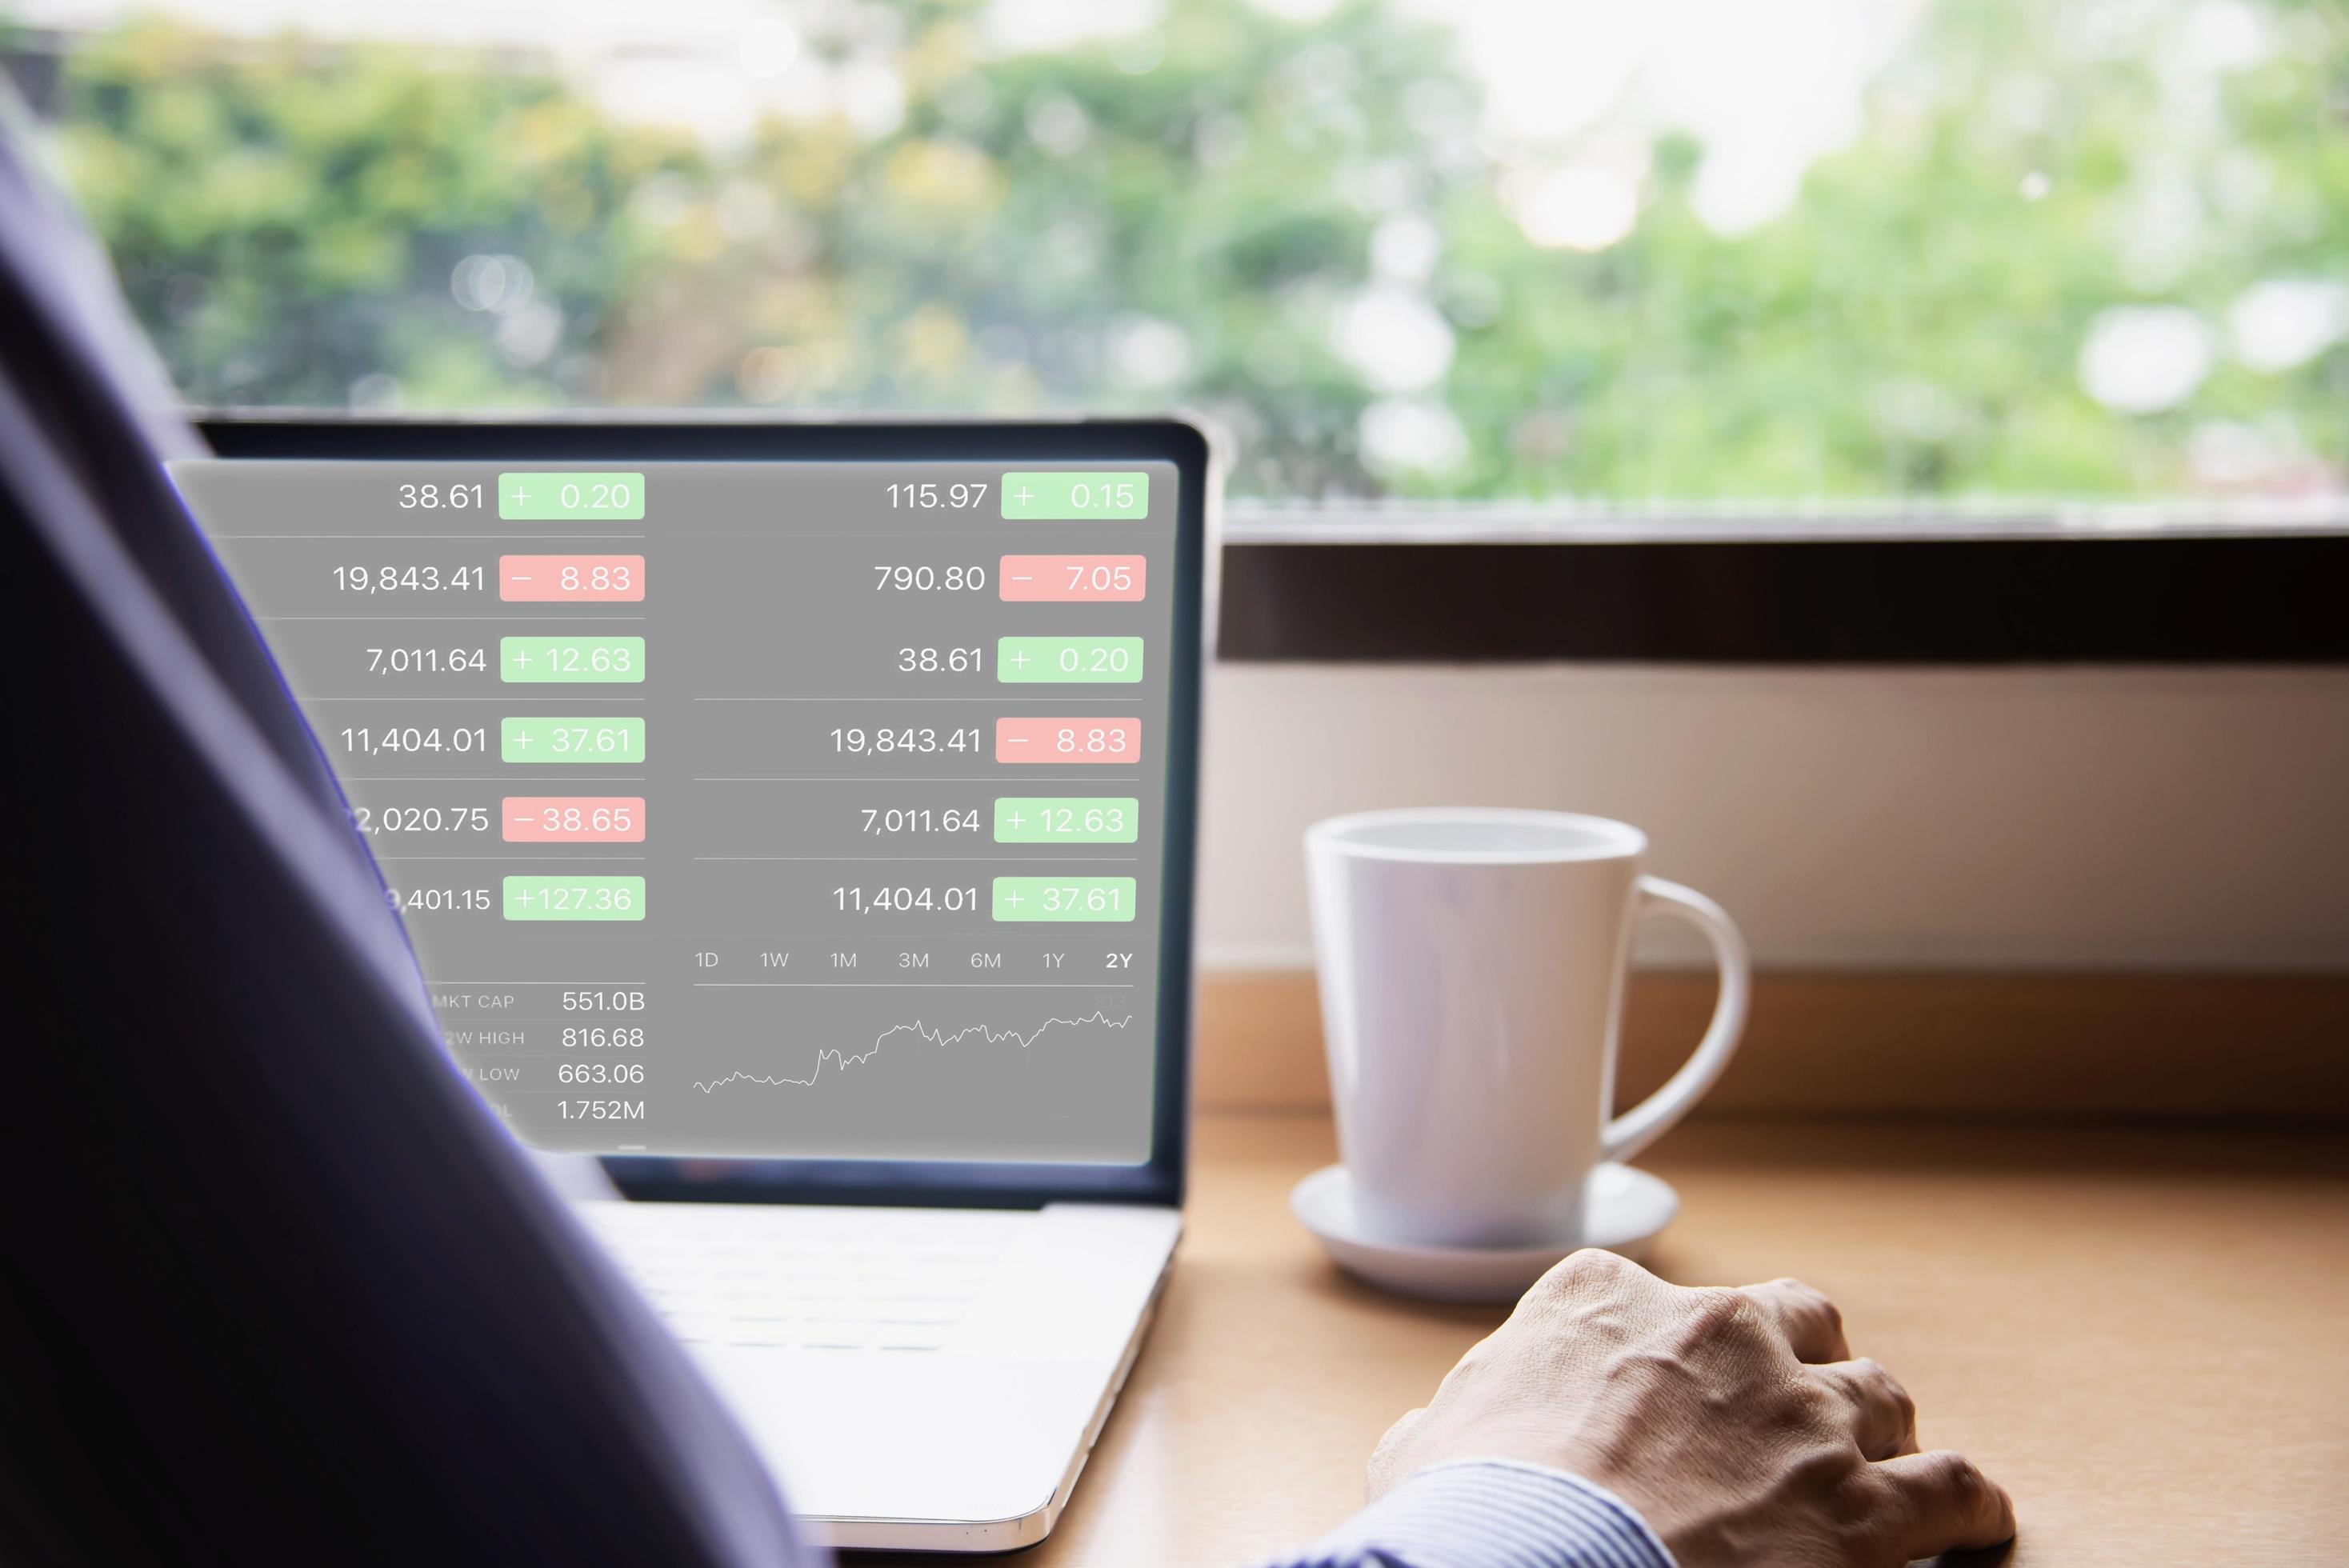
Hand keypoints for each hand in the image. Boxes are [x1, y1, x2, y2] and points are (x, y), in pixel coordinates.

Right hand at [1368, 1250, 2014, 1566]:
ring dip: (1877, 1432)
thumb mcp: (1425, 1446)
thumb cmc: (1472, 1516)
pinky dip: (1969, 1505)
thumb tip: (1431, 1441)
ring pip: (1879, 1394)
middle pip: (1797, 1318)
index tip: (1674, 1389)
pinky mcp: (1867, 1506)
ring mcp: (1801, 1414)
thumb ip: (1452, 1420)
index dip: (1674, 1352)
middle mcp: (1717, 1333)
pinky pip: (1954, 1487)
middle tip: (1793, 1410)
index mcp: (1604, 1300)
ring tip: (1877, 1470)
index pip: (1656, 1300)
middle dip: (1801, 1360)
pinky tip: (1973, 1522)